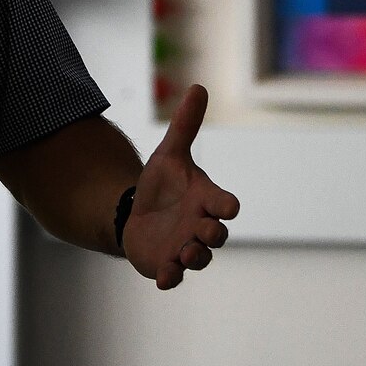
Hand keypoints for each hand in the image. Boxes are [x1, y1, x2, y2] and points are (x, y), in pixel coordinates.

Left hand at [121, 85, 240, 289]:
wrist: (137, 214)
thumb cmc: (162, 184)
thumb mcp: (169, 154)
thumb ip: (185, 126)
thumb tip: (198, 87)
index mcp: (205, 200)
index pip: (224, 204)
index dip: (226, 206)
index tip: (227, 207)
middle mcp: (200, 226)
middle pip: (216, 234)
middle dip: (212, 233)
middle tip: (202, 229)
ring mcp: (185, 247)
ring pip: (199, 257)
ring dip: (195, 256)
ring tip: (186, 253)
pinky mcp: (167, 264)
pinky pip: (174, 275)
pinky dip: (171, 277)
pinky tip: (164, 277)